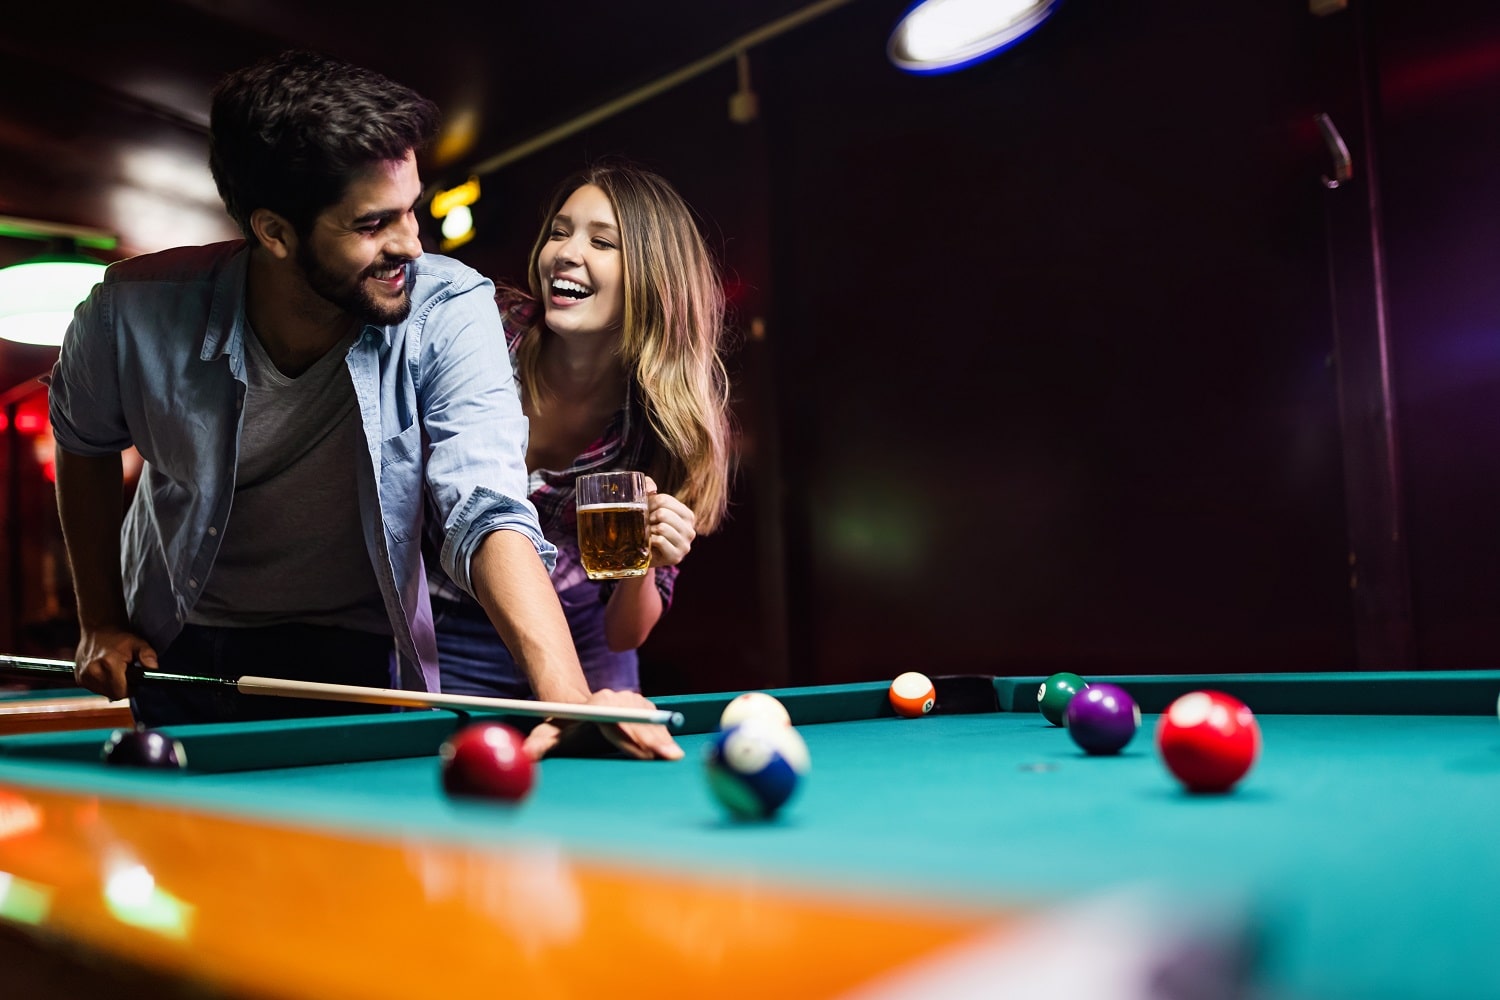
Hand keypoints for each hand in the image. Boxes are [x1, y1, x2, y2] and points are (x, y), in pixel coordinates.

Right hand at [75, 627, 158, 699]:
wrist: (99, 629)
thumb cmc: (119, 638)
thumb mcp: (139, 643)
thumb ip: (148, 656)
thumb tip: (153, 668)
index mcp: (108, 664)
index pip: (121, 693)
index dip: (131, 689)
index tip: (134, 681)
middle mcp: (92, 672)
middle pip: (112, 694)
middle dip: (122, 688)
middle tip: (126, 674)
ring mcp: (83, 676)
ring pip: (103, 693)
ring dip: (111, 686)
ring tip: (115, 672)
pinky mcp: (79, 678)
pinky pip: (94, 689)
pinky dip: (102, 684)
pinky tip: (105, 672)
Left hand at [522, 688, 684, 761]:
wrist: (578, 709)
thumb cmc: (564, 725)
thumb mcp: (551, 733)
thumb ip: (541, 742)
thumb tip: (526, 752)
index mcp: (597, 702)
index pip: (618, 718)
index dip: (633, 733)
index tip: (644, 748)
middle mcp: (617, 696)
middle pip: (638, 719)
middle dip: (654, 738)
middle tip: (669, 757)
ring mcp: (632, 700)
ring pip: (650, 720)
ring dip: (663, 738)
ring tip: (673, 757)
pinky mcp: (642, 705)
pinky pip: (656, 721)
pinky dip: (664, 735)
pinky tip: (671, 751)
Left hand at [642, 477, 696, 568]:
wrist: (644, 554)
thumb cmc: (649, 527)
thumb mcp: (651, 506)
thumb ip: (649, 488)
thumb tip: (651, 489)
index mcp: (688, 516)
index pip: (664, 500)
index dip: (650, 504)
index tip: (647, 511)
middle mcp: (691, 531)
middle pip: (663, 513)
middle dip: (649, 518)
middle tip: (647, 524)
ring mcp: (685, 545)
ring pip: (662, 527)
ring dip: (649, 530)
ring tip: (648, 534)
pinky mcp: (675, 557)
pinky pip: (660, 541)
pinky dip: (650, 541)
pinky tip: (649, 543)